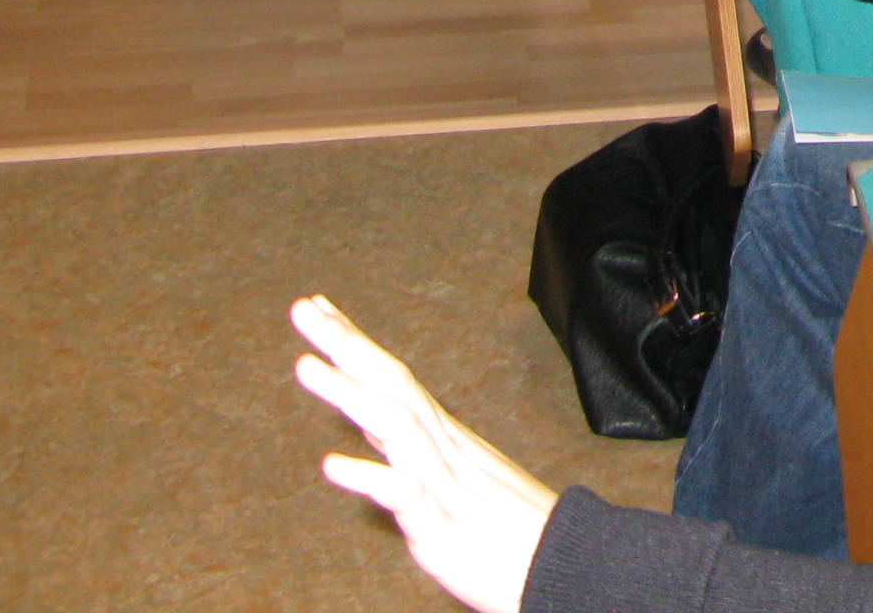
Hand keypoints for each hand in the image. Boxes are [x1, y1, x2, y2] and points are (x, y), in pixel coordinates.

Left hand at [291, 295, 554, 612]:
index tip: (321, 309)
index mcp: (445, 440)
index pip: (393, 379)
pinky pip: (405, 497)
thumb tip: (358, 435)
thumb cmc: (513, 534)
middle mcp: (444, 451)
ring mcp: (444, 486)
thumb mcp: (456, 487)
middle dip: (347, 345)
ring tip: (306, 366)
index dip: (356, 344)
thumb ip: (406, 458)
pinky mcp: (443, 531)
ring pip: (396, 425)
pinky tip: (331, 465)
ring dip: (351, 394)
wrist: (569, 563)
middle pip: (393, 385)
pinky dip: (370, 477)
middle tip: (303, 308)